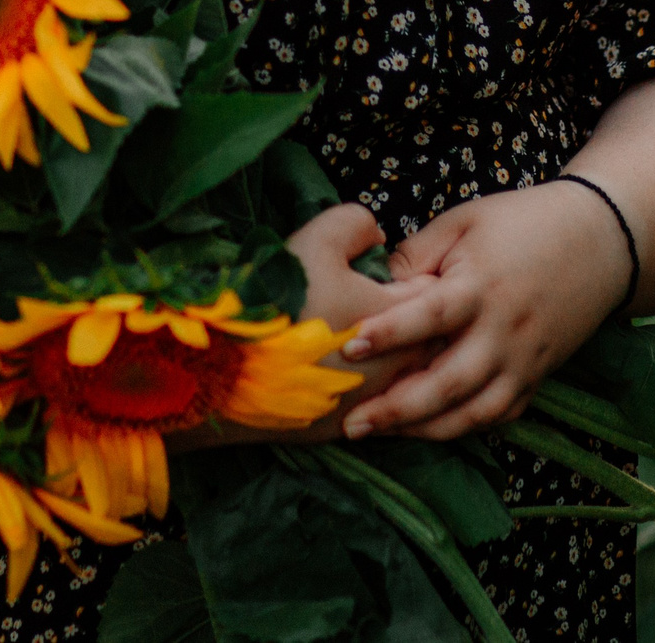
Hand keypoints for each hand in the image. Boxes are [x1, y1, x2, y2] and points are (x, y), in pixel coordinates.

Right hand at [167, 202, 431, 449]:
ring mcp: (370, 405)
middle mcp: (398, 370)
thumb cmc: (277, 300)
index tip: (386, 273)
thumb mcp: (317, 239)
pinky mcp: (340, 430)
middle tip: (369, 306)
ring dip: (385, 360)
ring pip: (397, 378)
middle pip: (422, 342)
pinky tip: (329, 373)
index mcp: (401, 319)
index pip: (432, 293)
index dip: (411, 277)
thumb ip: (357, 225)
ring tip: (348, 341)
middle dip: (406, 324)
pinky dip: (357, 389)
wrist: (222, 369)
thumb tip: (376, 238)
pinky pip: (366, 407)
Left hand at [336, 181, 634, 441]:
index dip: (389, 334)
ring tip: (380, 434)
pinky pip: (499, 414)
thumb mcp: (464, 221)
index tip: (349, 349)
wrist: (601, 241)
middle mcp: (506, 332)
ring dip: (425, 429)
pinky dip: (464, 428)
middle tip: (351, 423)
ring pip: (475, 412)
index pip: (431, 316)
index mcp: (483, 286)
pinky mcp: (538, 376)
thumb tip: (372, 287)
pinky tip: (427, 429)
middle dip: (398, 408)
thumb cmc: (522, 223)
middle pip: (450, 382)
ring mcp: (526, 361)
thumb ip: (417, 255)